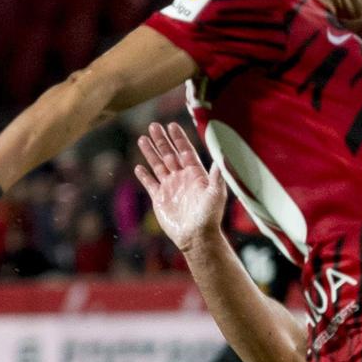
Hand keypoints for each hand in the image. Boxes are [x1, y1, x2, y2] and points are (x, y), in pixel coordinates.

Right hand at [135, 122, 226, 252]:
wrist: (197, 237)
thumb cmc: (210, 216)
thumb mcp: (216, 192)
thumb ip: (217, 174)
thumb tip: (222, 155)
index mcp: (196, 174)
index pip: (186, 151)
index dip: (179, 138)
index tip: (172, 125)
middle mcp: (183, 178)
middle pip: (170, 155)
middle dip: (162, 140)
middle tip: (153, 125)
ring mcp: (171, 188)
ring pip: (158, 165)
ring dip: (151, 152)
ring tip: (143, 138)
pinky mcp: (160, 199)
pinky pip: (150, 184)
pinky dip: (144, 176)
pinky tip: (139, 167)